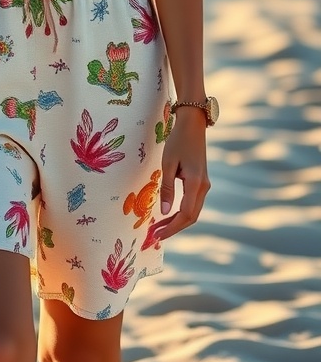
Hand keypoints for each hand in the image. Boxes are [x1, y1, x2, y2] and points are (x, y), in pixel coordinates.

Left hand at [152, 108, 210, 240]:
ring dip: (177, 220)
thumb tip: (164, 212)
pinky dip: (181, 211)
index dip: (172, 228)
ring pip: (193, 211)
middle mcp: (204, 187)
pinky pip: (193, 202)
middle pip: (191, 216)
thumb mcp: (168, 164)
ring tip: (159, 227)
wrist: (193, 125)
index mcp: (196, 183)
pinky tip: (169, 214)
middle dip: (174, 227)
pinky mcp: (201, 181)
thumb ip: (166, 188)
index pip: (185, 214)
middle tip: (155, 235)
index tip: (157, 236)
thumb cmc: (178, 141)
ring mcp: (205, 184)